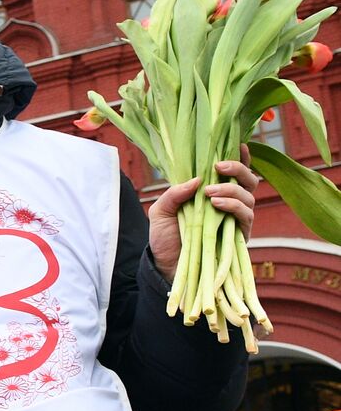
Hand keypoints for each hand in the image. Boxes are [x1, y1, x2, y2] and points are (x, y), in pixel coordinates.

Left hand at [148, 146, 259, 278]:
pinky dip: (234, 206)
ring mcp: (235, 220)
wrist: (166, 266)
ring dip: (232, 189)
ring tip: (210, 193)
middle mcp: (228, 205)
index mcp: (211, 194)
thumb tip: (197, 179)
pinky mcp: (239, 236)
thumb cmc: (165, 237)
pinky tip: (217, 204)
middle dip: (239, 169)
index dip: (240, 158)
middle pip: (249, 181)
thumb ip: (175, 193)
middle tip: (219, 166)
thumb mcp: (161, 210)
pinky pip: (246, 216)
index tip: (239, 144)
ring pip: (249, 197)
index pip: (231, 174)